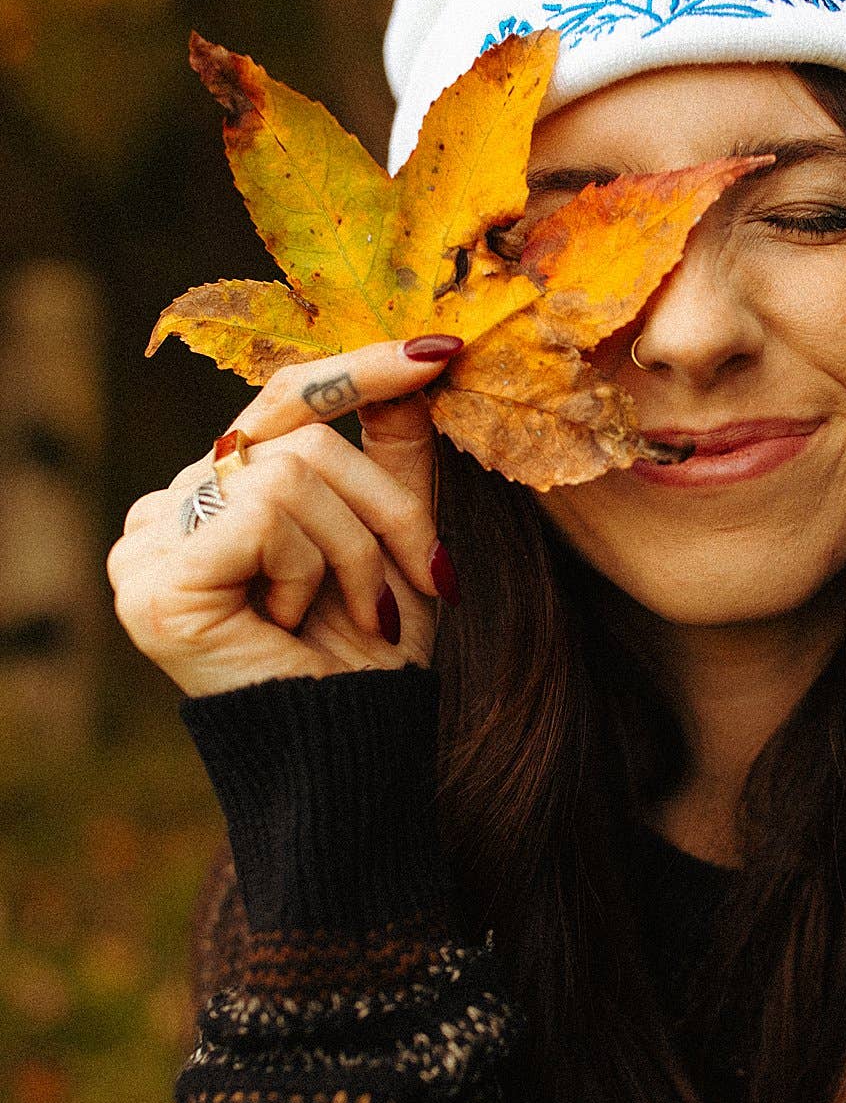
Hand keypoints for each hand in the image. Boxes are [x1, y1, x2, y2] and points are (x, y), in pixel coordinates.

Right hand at [107, 336, 460, 697]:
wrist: (354, 750)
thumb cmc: (368, 659)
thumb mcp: (396, 542)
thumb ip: (393, 456)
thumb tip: (420, 361)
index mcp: (217, 497)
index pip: (286, 401)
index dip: (360, 370)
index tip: (441, 352)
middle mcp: (169, 510)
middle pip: (301, 440)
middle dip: (385, 510)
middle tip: (426, 577)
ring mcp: (148, 542)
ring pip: (289, 474)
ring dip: (354, 554)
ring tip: (356, 618)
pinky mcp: (153, 577)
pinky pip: (264, 516)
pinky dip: (309, 570)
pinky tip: (291, 625)